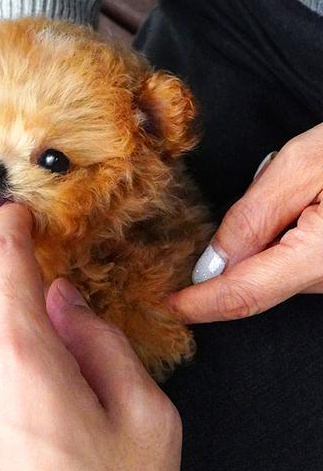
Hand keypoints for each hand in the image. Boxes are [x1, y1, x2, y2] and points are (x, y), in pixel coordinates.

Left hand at [169, 124, 322, 322]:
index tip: (164, 305)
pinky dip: (288, 239)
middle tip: (264, 194)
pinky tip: (310, 201)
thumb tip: (212, 265)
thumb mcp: (302, 165)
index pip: (244, 295)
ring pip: (282, 272)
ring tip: (305, 189)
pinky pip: (302, 264)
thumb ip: (252, 217)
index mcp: (321, 259)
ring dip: (269, 239)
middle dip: (236, 251)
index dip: (200, 304)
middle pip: (261, 282)